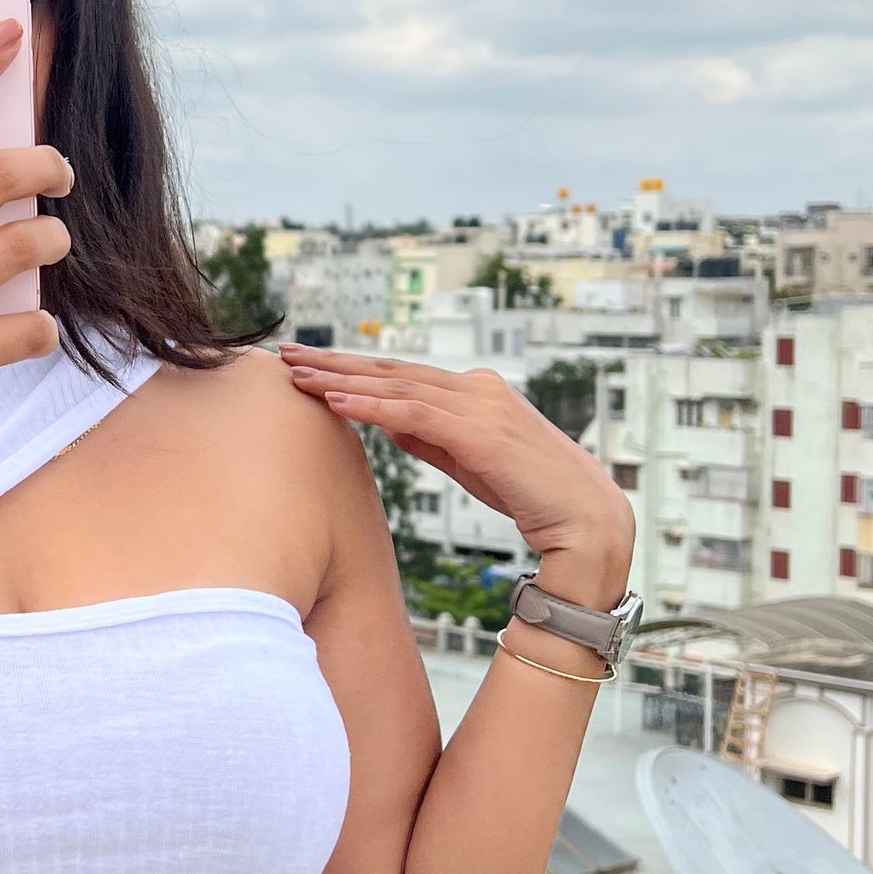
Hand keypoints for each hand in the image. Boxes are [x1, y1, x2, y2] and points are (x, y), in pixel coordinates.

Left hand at [280, 344, 634, 606]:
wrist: (586, 519)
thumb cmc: (529, 493)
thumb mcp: (468, 459)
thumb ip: (429, 436)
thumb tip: (385, 420)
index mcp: (474, 391)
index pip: (400, 374)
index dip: (351, 367)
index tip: (307, 363)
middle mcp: (475, 389)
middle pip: (391, 371)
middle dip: (335, 362)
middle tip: (286, 354)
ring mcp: (480, 406)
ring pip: (396, 387)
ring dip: (342, 380)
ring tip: (298, 376)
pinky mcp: (481, 432)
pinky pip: (414, 414)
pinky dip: (371, 406)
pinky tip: (336, 402)